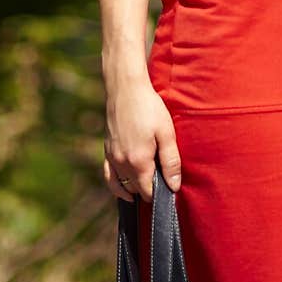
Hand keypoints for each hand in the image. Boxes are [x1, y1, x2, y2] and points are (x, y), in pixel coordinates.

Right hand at [103, 82, 181, 203]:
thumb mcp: (166, 133)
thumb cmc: (149, 107)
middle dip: (149, 189)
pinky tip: (126, 190)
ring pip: (123, 186)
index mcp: (138, 162)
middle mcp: (122, 164)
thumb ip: (170, 162)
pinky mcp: (107, 150)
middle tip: (163, 179)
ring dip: (135, 187)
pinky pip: (109, 177)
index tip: (170, 188)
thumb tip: (174, 187)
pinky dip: (117, 186)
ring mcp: (112, 158)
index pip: (148, 193)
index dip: (160, 193)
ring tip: (149, 185)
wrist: (126, 88)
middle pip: (136, 190)